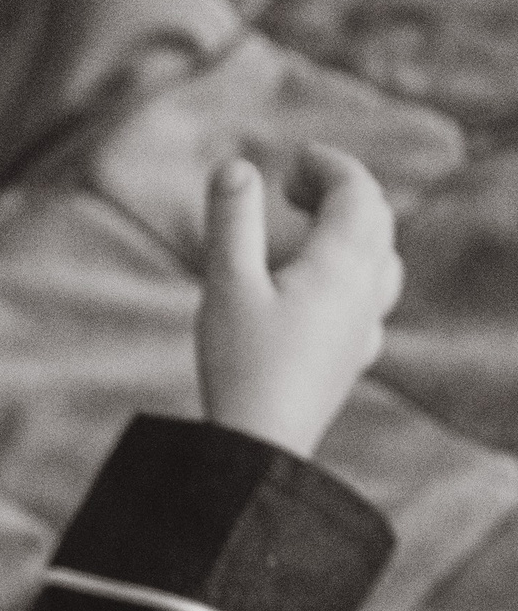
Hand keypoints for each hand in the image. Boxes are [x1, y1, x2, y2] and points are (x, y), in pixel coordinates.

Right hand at [197, 146, 403, 457]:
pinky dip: (356, 276)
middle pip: (375, 219)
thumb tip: (236, 165)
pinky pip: (373, 303)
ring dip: (354, 231)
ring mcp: (364, 327)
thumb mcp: (226, 286)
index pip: (356, 190)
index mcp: (340, 263)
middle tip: (293, 188)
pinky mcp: (353, 359)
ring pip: (383, 259)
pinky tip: (329, 294)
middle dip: (341, 190)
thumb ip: (232, 221)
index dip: (327, 165)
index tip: (292, 161)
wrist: (262, 448)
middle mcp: (365, 290)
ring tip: (315, 231)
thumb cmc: (241, 367)